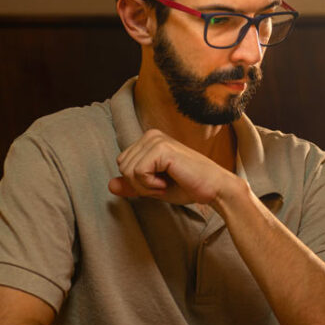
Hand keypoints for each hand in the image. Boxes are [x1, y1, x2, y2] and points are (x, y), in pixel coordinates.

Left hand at [108, 129, 235, 205]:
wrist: (214, 189)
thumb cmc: (188, 187)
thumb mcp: (153, 188)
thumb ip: (132, 185)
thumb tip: (109, 185)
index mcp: (149, 140)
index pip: (123, 164)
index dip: (137, 182)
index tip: (160, 183)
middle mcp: (151, 135)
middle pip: (122, 166)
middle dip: (139, 184)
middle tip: (163, 184)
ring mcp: (156, 139)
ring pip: (127, 170)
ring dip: (145, 186)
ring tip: (166, 183)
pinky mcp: (161, 148)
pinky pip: (138, 173)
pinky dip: (150, 185)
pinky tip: (167, 182)